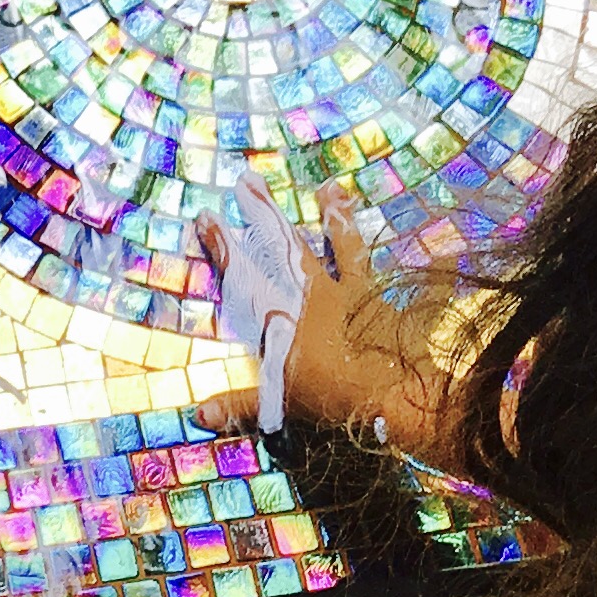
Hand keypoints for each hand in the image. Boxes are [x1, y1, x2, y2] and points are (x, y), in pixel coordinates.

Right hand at [190, 205, 420, 438]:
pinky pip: (379, 268)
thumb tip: (197, 415)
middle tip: (248, 181)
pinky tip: (399, 237)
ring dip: (334, 216)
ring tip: (330, 188)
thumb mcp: (283, 403)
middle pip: (285, 247)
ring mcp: (352, 292)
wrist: (395, 391)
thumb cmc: (335, 396)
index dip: (223, 245)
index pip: (245, 274)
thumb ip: (242, 403)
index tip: (206, 216)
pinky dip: (391, 253)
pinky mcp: (383, 299)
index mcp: (284, 315)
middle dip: (264, 213)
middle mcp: (314, 294)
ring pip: (341, 246)